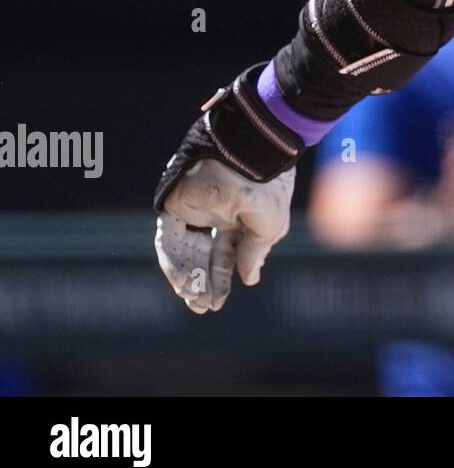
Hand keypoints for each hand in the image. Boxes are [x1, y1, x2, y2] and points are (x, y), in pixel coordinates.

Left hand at [155, 160, 294, 313]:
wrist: (248, 160)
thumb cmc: (267, 191)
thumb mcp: (270, 228)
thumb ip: (254, 253)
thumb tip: (248, 279)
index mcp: (241, 218)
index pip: (226, 254)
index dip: (222, 279)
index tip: (219, 302)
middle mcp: (217, 216)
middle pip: (203, 256)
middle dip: (203, 283)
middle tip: (203, 308)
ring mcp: (195, 211)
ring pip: (185, 251)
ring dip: (188, 277)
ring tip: (193, 300)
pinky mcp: (176, 206)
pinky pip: (169, 239)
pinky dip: (173, 262)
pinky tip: (182, 282)